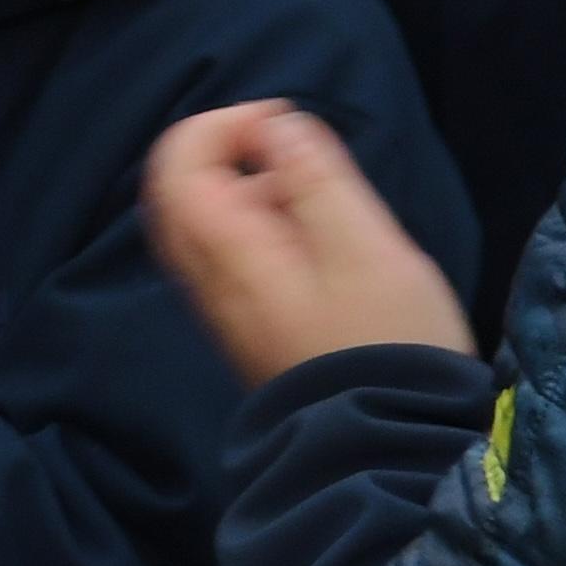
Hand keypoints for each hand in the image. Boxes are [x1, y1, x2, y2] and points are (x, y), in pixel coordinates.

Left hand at [142, 102, 471, 385]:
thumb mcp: (365, 247)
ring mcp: (221, 305)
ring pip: (206, 221)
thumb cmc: (386, 339)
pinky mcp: (246, 324)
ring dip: (252, 191)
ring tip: (321, 201)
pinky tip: (317, 242)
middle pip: (181, 188)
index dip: (222, 124)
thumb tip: (275, 126)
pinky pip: (229, 254)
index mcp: (224, 249)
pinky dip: (260, 226)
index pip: (177, 161)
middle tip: (297, 154)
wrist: (389, 441)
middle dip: (232, 153)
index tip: (284, 126)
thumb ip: (315, 179)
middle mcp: (206, 277)